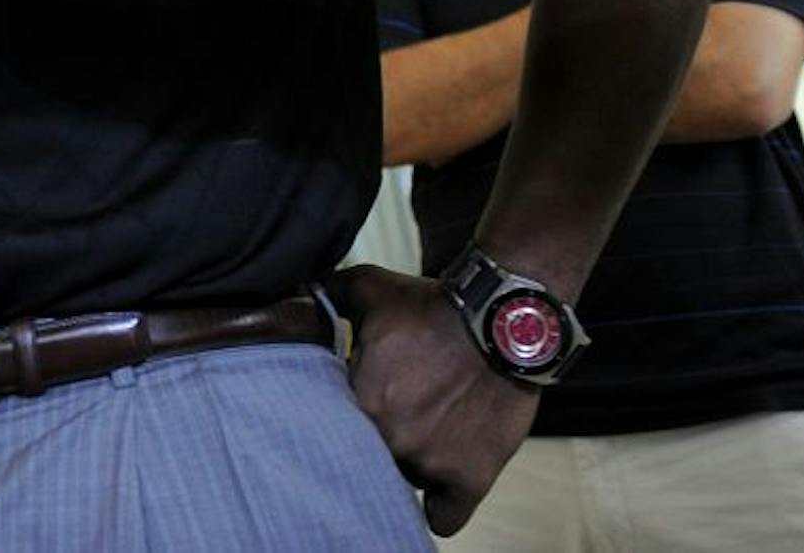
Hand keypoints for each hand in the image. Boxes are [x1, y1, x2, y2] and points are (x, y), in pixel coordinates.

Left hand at [331, 264, 538, 536]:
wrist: (501, 321)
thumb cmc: (433, 305)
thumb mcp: (370, 287)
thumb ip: (328, 295)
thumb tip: (301, 296)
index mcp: (360, 399)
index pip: (334, 425)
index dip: (345, 415)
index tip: (362, 399)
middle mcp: (389, 436)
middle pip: (367, 455)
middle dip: (376, 436)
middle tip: (396, 414)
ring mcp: (430, 461)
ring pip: (405, 478)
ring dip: (411, 462)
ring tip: (428, 431)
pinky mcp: (470, 477)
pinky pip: (444, 517)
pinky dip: (441, 507)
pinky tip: (440, 489)